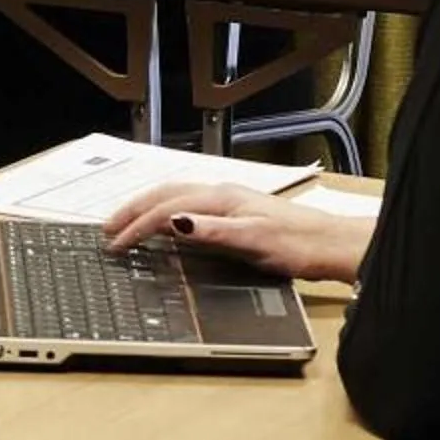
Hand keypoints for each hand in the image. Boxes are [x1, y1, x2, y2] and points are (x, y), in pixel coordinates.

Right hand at [100, 183, 372, 281]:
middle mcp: (220, 194)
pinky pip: (187, 206)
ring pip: (173, 197)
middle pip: (163, 195)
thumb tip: (174, 221)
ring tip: (125, 222)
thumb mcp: (253, 241)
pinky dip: (164, 213)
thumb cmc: (299, 245)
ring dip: (145, 208)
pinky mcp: (235, 213)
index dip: (137, 226)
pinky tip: (164, 225)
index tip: (116, 244)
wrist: (334, 245)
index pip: (165, 209)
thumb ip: (212, 231)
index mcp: (220, 198)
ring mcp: (227, 202)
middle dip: (131, 209)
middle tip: (106, 228)